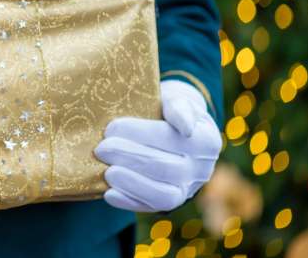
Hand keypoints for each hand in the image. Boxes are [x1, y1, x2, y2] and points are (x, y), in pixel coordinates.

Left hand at [94, 80, 221, 211]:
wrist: (175, 129)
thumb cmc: (169, 109)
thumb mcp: (177, 98)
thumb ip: (179, 106)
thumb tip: (184, 125)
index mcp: (205, 140)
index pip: (170, 138)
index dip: (140, 134)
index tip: (111, 127)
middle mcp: (201, 169)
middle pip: (164, 167)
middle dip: (128, 157)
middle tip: (101, 148)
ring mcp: (187, 189)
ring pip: (162, 195)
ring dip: (131, 183)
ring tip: (107, 171)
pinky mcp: (171, 203)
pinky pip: (150, 208)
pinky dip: (128, 201)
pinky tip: (109, 192)